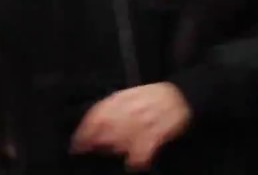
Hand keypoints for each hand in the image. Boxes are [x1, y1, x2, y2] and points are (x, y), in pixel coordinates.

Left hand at [71, 83, 191, 170]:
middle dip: (96, 143)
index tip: (76, 145)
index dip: (84, 132)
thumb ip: (111, 107)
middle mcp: (129, 110)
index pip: (96, 116)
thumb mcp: (128, 94)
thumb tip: (91, 126)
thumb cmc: (152, 96)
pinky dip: (135, 161)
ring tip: (116, 151)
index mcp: (121, 99)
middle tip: (93, 150)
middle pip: (105, 131)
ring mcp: (142, 123)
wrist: (180, 96)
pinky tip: (133, 163)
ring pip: (119, 143)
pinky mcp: (156, 135)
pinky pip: (140, 153)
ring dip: (114, 150)